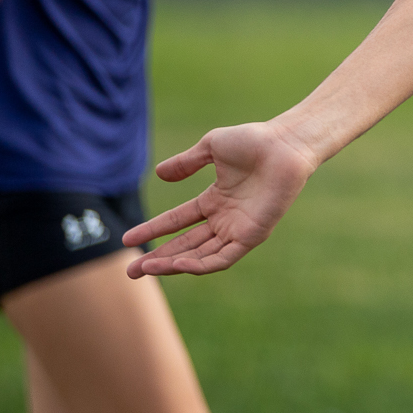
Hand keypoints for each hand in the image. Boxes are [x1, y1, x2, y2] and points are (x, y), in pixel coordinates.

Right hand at [123, 119, 320, 276]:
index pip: (178, 221)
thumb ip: (186, 163)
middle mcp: (225, 219)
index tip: (128, 240)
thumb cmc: (254, 141)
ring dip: (174, 264)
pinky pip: (223, 258)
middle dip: (158, 259)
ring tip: (147, 268)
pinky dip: (201, 264)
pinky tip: (179, 264)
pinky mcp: (252, 236)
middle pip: (186, 245)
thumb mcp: (211, 148)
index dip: (153, 230)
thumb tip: (159, 174)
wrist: (284, 144)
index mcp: (215, 200)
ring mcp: (238, 229)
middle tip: (131, 271)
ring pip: (201, 256)